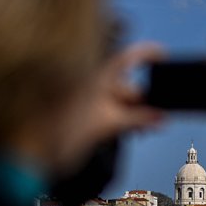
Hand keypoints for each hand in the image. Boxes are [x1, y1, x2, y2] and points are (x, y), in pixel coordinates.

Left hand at [48, 42, 165, 174]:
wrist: (42, 151)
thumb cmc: (68, 131)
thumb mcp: (109, 123)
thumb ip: (137, 119)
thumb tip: (161, 118)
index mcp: (97, 77)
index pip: (126, 58)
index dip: (146, 54)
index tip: (164, 56)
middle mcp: (96, 85)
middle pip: (129, 87)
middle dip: (146, 102)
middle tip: (160, 119)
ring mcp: (93, 100)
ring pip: (124, 103)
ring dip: (138, 115)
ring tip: (146, 131)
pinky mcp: (92, 115)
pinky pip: (116, 112)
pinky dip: (127, 120)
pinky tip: (136, 131)